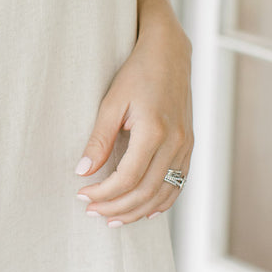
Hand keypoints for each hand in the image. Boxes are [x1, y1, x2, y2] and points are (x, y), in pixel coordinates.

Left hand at [75, 12, 193, 225]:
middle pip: (145, 192)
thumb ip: (98, 139)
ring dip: (137, 211)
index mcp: (154, 131)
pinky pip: (178, 184)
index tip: (82, 195)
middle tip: (92, 211)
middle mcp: (175, 143)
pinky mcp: (189, 146)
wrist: (169, 54)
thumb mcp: (111, 102)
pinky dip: (160, 202)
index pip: (127, 178)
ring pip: (163, 194)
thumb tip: (82, 171)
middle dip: (116, 208)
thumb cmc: (137, 73)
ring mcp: (185, 146)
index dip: (103, 193)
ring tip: (112, 218)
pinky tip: (144, 211)